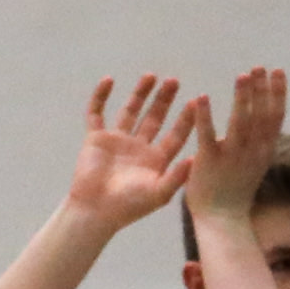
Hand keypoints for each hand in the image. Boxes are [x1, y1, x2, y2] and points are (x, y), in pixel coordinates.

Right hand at [63, 73, 200, 233]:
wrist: (94, 212)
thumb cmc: (127, 207)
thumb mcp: (159, 194)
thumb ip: (177, 176)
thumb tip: (195, 158)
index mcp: (156, 159)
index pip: (175, 134)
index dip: (185, 119)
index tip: (195, 102)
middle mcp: (138, 147)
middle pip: (155, 117)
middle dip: (164, 100)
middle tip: (174, 81)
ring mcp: (116, 141)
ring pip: (130, 111)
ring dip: (140, 93)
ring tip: (151, 76)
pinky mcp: (95, 139)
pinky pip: (96, 114)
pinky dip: (100, 97)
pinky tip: (108, 80)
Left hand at [185, 66, 287, 228]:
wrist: (222, 220)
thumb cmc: (235, 192)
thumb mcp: (254, 163)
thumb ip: (256, 142)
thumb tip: (258, 121)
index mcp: (264, 150)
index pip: (275, 115)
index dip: (277, 92)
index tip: (277, 72)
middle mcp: (253, 150)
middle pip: (261, 113)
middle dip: (261, 89)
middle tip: (258, 67)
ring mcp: (232, 155)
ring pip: (240, 121)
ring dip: (242, 97)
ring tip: (242, 76)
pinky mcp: (209, 161)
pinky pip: (207, 135)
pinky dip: (205, 115)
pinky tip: (201, 97)